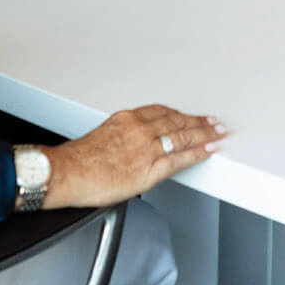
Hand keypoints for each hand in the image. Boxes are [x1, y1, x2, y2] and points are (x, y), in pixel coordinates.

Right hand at [43, 104, 224, 208]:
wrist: (65, 173)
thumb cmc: (76, 161)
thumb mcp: (101, 136)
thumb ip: (121, 138)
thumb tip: (128, 147)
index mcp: (126, 120)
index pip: (161, 112)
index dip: (179, 114)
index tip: (189, 115)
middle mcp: (139, 129)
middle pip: (176, 121)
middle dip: (198, 121)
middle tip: (214, 120)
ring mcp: (146, 148)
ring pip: (183, 136)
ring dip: (204, 133)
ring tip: (218, 132)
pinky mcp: (149, 169)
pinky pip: (181, 158)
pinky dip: (198, 152)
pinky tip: (209, 150)